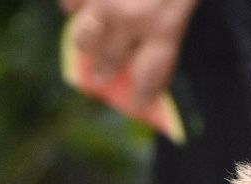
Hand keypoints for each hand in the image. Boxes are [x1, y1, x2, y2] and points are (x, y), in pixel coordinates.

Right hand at [58, 0, 198, 108]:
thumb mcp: (183, 0)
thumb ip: (166, 24)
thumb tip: (143, 54)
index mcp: (165, 25)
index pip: (148, 79)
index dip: (140, 97)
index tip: (135, 107)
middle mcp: (131, 17)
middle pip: (111, 61)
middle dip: (105, 72)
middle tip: (99, 76)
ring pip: (83, 38)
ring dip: (85, 45)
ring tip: (86, 46)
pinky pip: (68, 4)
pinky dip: (72, 7)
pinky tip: (81, 5)